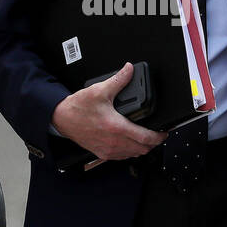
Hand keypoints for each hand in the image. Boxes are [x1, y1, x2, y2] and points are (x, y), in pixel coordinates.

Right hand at [50, 62, 166, 161]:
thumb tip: (129, 70)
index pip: (146, 138)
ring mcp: (108, 150)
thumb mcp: (99, 90)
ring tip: (146, 137)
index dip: (159, 136)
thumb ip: (118, 80)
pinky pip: (122, 157)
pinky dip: (130, 151)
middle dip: (153, 142)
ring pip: (134, 154)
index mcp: (117, 127)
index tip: (164, 132)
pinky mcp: (102, 153)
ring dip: (142, 148)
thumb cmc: (78, 108)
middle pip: (143, 149)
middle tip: (157, 133)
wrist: (61, 119)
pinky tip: (130, 143)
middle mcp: (114, 142)